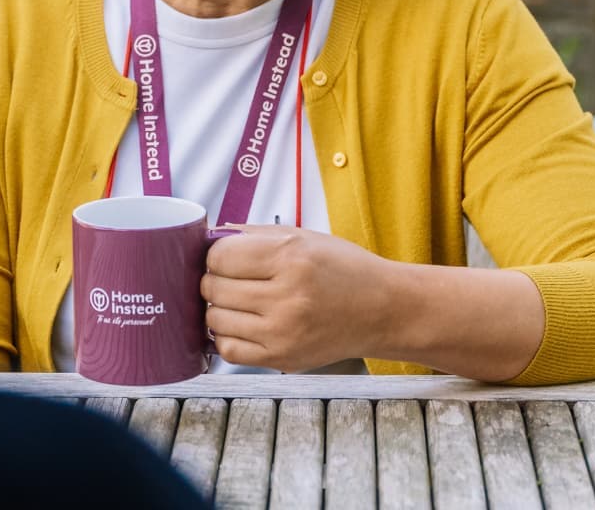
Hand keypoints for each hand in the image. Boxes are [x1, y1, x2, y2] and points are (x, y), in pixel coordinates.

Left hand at [201, 226, 390, 371]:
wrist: (384, 310)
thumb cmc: (343, 269)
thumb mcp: (302, 236)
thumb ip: (252, 235)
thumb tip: (210, 237)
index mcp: (289, 257)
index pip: (219, 257)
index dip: (214, 255)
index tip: (225, 257)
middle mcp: (285, 296)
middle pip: (214, 288)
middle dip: (213, 280)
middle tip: (229, 278)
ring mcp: (283, 332)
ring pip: (215, 319)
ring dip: (217, 308)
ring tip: (236, 301)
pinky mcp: (283, 358)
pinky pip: (229, 350)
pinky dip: (226, 336)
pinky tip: (240, 324)